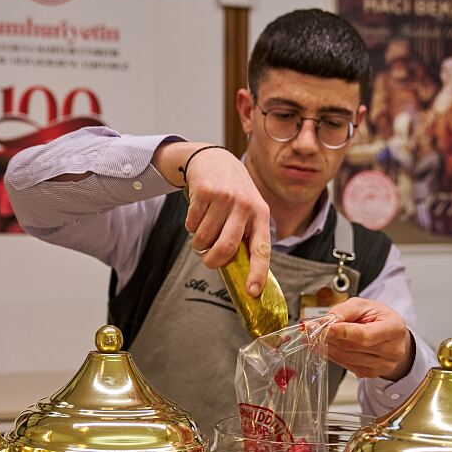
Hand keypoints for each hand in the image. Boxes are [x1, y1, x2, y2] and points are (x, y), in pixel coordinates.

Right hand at [154, 141, 271, 296]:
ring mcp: (226, 197)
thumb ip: (246, 235)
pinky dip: (190, 226)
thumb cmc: (232, 193)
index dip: (257, 272)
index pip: (262, 249)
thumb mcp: (248, 209)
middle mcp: (246, 205)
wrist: (214, 159)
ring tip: (202, 232)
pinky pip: (192, 224)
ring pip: (205, 237)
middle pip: (226, 247)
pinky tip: (197, 213)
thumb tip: (241, 273)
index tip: (252, 292)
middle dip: (212, 260)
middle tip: (207, 260)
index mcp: (261, 214)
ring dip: (198, 242)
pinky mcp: (206, 191)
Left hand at [325, 298, 414, 380]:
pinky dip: (333, 355)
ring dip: (329, 346)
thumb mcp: (364, 304)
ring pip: (346, 358)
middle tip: (315, 328)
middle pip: (352, 347)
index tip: (324, 328)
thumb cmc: (379, 317)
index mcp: (394, 328)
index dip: (342, 332)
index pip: (364, 335)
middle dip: (330, 337)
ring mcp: (383, 365)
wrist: (390, 334)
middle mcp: (392, 350)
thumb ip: (345, 310)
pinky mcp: (371, 373)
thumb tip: (326, 321)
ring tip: (321, 335)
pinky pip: (346, 365)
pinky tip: (330, 346)